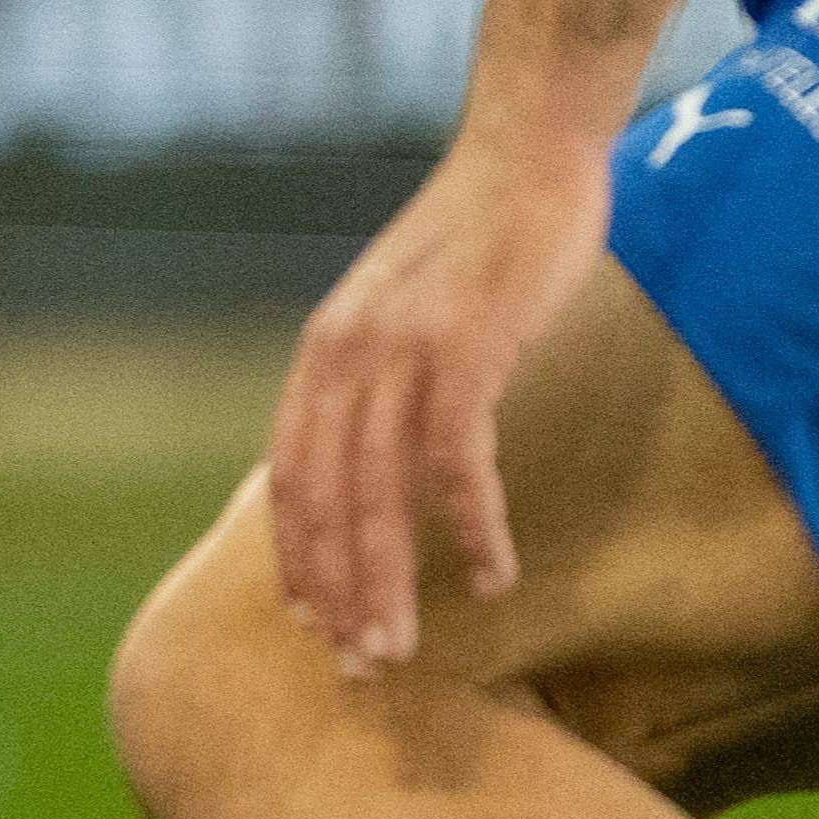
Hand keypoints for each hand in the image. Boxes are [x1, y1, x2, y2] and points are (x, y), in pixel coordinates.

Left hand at [268, 123, 612, 671]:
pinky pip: (457, 460)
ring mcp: (402, 349)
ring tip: (407, 648)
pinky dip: (473, 525)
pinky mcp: (465, 345)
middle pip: (326, 501)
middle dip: (339, 594)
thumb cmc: (480, 238)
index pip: (291, 478)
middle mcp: (346, 354)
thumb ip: (380, 378)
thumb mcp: (404, 310)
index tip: (316, 624)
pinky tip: (496, 574)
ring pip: (379, 494)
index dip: (299, 557)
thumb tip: (375, 457)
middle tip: (362, 669)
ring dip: (392, 582)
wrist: (527, 149)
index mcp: (324, 352)